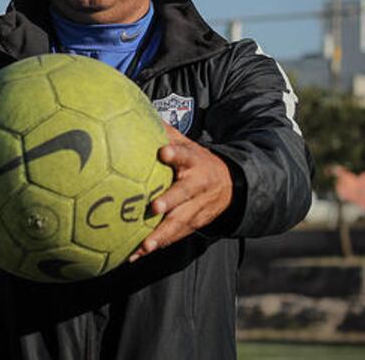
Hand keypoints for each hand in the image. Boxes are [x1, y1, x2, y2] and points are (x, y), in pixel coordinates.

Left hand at [129, 123, 232, 260]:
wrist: (232, 185)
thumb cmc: (196, 160)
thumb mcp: (187, 143)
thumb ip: (164, 131)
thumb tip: (133, 109)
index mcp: (193, 161)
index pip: (185, 154)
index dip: (175, 153)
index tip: (163, 152)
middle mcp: (197, 186)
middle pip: (184, 194)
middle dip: (170, 201)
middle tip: (153, 208)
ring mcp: (197, 208)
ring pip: (180, 222)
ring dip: (161, 235)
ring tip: (143, 245)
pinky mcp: (193, 225)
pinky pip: (174, 237)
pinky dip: (156, 246)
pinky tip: (135, 255)